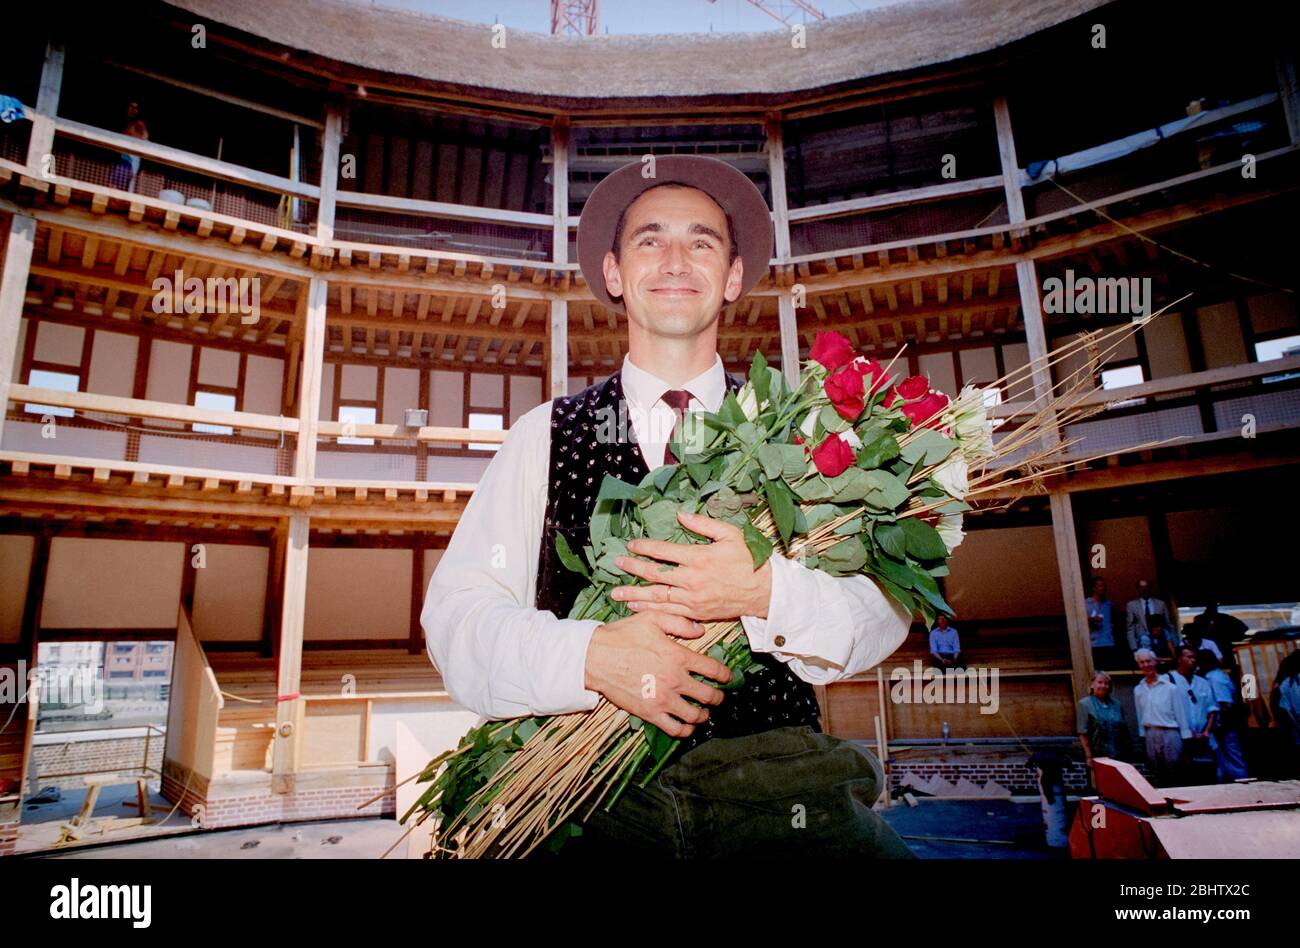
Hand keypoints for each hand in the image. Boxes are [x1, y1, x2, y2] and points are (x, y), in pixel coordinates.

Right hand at [583, 610, 731, 738]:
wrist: (595, 658)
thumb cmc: (622, 636)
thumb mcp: (652, 619)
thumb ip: (679, 623)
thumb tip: (700, 630)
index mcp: (679, 657)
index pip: (714, 670)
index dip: (726, 675)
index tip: (728, 678)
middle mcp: (675, 680)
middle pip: (709, 696)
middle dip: (718, 698)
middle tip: (718, 698)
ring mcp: (663, 699)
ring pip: (695, 715)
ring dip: (704, 715)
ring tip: (704, 713)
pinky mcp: (650, 713)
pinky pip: (675, 729)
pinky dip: (685, 731)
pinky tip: (686, 727)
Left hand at [610, 511, 771, 621]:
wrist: (763, 591)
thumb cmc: (749, 560)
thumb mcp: (730, 534)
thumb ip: (703, 524)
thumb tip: (680, 514)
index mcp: (699, 558)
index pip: (664, 552)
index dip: (645, 547)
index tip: (631, 545)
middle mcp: (693, 580)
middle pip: (656, 575)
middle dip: (633, 569)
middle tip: (616, 565)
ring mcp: (693, 599)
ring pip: (658, 597)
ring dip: (635, 595)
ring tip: (616, 594)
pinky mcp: (696, 613)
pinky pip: (669, 612)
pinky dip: (651, 610)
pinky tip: (637, 608)